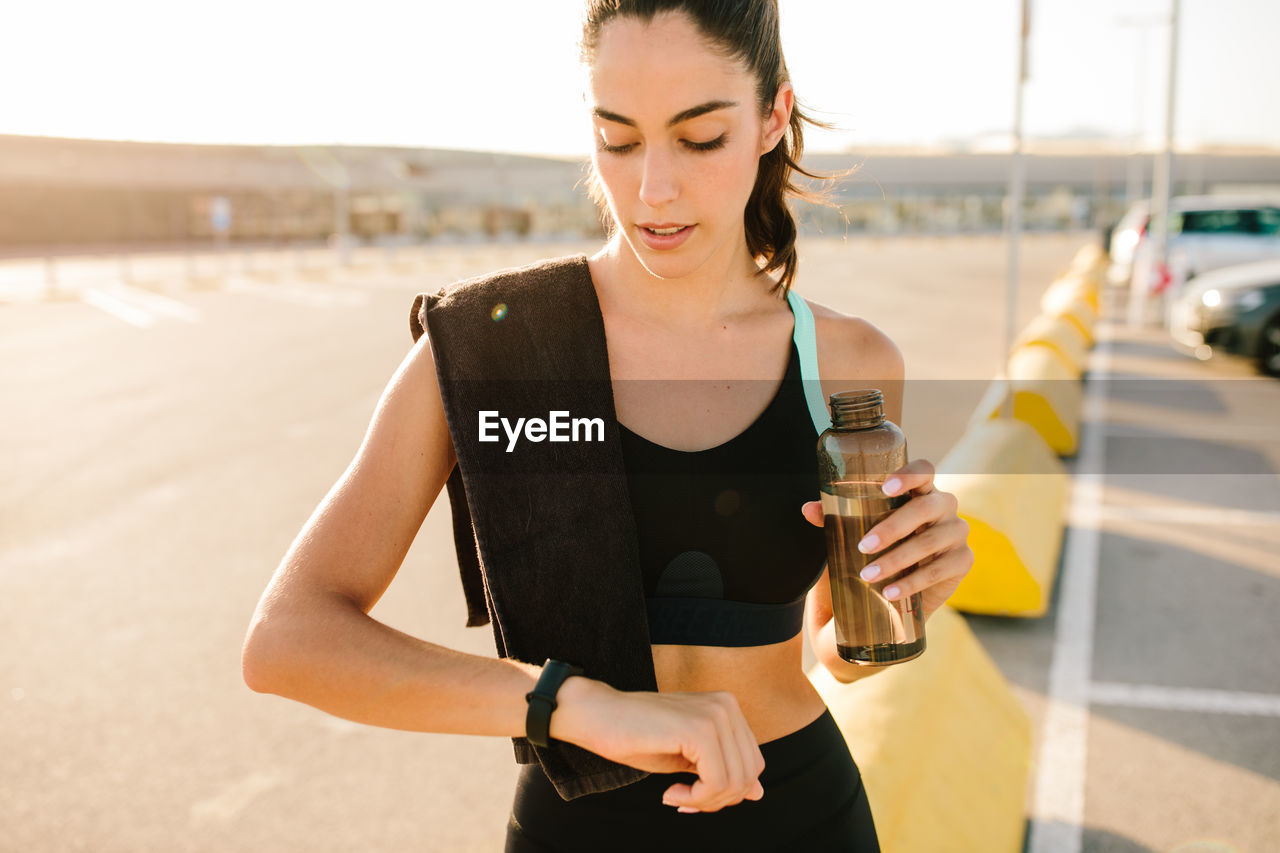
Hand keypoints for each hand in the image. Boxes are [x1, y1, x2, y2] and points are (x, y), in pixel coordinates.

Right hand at [552, 678, 764, 813]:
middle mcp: (727, 705)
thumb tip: (759, 792)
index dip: (726, 792)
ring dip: (705, 802)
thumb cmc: (637, 737)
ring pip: (736, 782)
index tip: (692, 797)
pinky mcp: (700, 728)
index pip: (752, 763)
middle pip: (750, 773)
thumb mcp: (689, 758)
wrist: (597, 714)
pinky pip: (717, 782)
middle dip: (718, 799)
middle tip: (684, 801)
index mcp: (727, 708)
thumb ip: (724, 770)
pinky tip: (670, 793)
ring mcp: (715, 714)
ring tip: (676, 796)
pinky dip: (696, 798)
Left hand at [802, 458, 972, 622]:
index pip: (924, 470)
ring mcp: (957, 532)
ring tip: (867, 576)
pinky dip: (911, 583)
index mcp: (920, 490)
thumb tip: (808, 509)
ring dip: (896, 560)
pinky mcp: (963, 561)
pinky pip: (939, 571)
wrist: (895, 592)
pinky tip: (889, 593)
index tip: (885, 488)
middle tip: (863, 546)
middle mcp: (944, 506)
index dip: (909, 475)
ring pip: (930, 542)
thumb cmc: (877, 548)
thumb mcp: (854, 532)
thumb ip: (834, 518)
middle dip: (892, 527)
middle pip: (925, 508)